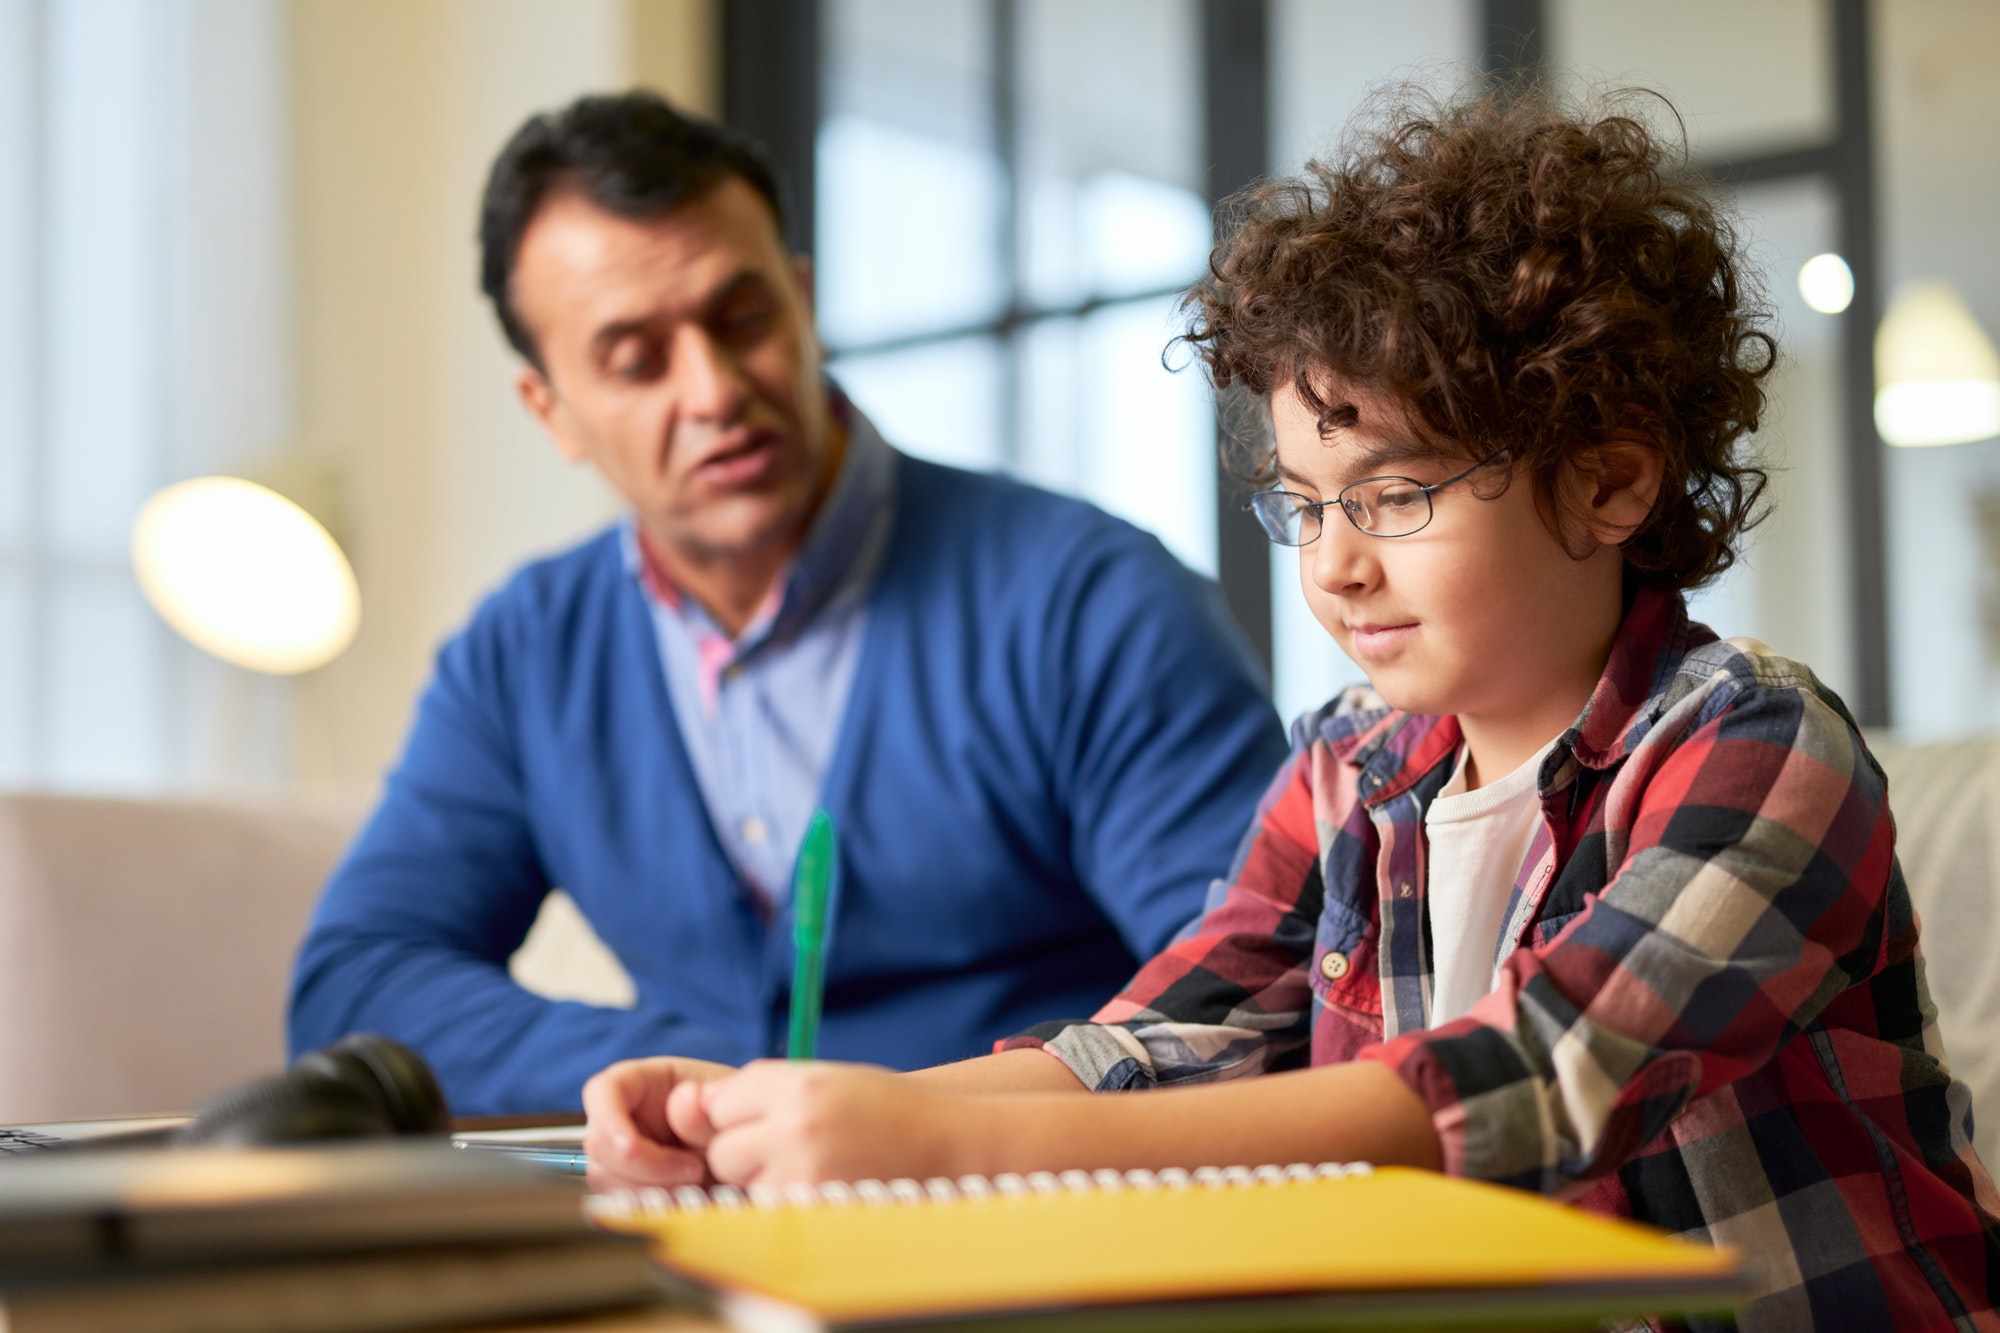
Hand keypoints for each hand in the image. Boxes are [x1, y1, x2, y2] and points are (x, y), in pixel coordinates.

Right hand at [582, 1056, 735, 1192]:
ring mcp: (622, 1154)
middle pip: (600, 1144)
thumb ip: (705, 1110)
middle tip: (694, 1172)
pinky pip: (621, 1203)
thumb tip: (681, 1101)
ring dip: (649, 1190)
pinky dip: (650, 1208)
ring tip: (696, 1185)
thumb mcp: (728, 1109)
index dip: (608, 1119)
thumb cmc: (735, 1120)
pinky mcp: (629, 1186)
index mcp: (643, 1083)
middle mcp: (624, 1118)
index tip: (632, 1147)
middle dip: (643, 1166)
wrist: (748, 1153)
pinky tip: (682, 1202)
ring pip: (606, 1179)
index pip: (603, 1091)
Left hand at [698, 1059, 976, 1186]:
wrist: (948, 1145)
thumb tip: (682, 1107)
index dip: (734, 1115)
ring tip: (815, 1166)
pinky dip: (783, 1206)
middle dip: (744, 1153)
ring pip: (741, 1187)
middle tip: (794, 1147)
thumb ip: (755, 1091)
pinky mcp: (813, 1215)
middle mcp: (797, 1128)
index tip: (765, 1119)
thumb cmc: (880, 1110)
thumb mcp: (822, 1079)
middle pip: (721, 1150)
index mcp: (800, 1085)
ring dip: (762, 1182)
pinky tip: (822, 1188)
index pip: (718, 1102)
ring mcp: (804, 1177)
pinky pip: (768, 1213)